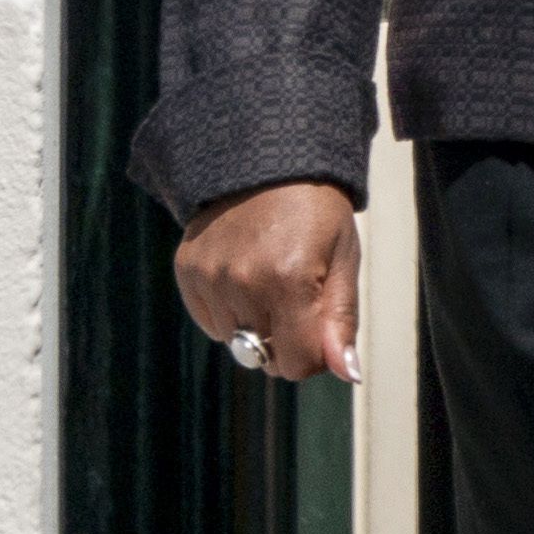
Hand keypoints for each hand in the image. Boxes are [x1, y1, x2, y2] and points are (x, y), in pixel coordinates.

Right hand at [176, 179, 362, 383]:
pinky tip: (243, 271)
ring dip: (255, 323)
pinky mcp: (188, 273)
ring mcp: (210, 278)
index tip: (321, 328)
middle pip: (265, 359)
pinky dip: (229, 310)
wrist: (265, 159)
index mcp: (289, 280)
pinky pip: (211, 322)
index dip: (314, 355)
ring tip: (268, 274)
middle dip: (285, 339)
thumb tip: (346, 373)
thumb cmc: (315, 210)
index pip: (297, 365)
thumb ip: (341, 319)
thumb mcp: (343, 257)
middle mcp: (242, 283)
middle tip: (297, 294)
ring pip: (236, 343)